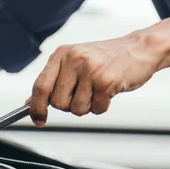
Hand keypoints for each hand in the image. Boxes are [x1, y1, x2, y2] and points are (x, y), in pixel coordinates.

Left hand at [29, 31, 165, 126]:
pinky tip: (109, 91)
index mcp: (61, 54)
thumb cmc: (107, 57)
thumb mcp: (75, 61)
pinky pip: (96, 109)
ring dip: (88, 106)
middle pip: (58, 103)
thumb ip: (53, 80)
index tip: (38, 119)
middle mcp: (73, 59)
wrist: (138, 48)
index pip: (40, 86)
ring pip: (76, 109)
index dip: (36, 107)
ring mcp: (90, 69)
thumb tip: (31, 101)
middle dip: (70, 105)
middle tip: (84, 93)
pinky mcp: (105, 81)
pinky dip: (102, 106)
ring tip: (97, 90)